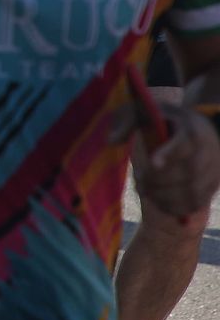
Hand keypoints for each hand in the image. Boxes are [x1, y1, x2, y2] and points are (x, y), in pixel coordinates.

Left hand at [136, 105, 219, 219]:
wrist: (200, 129)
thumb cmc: (165, 121)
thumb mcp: (146, 112)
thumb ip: (128, 123)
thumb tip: (111, 142)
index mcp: (191, 130)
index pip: (185, 143)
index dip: (169, 153)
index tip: (153, 163)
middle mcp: (208, 151)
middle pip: (188, 173)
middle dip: (160, 182)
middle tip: (139, 184)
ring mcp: (213, 171)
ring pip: (193, 192)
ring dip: (166, 197)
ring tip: (145, 192)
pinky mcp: (212, 187)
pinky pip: (196, 203)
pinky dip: (176, 208)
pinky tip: (158, 202)